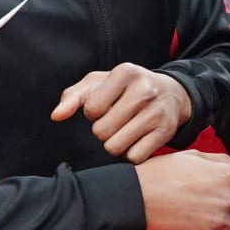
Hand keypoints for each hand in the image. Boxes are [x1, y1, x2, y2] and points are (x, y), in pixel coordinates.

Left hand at [53, 64, 192, 163]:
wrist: (172, 93)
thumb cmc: (127, 88)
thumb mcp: (100, 84)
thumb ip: (73, 97)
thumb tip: (57, 115)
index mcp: (125, 73)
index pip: (91, 109)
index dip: (93, 113)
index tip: (105, 107)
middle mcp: (144, 90)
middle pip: (102, 131)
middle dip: (103, 131)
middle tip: (115, 122)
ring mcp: (157, 112)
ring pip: (117, 147)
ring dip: (115, 144)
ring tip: (125, 131)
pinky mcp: (166, 132)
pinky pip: (135, 157)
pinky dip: (132, 153)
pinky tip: (138, 140)